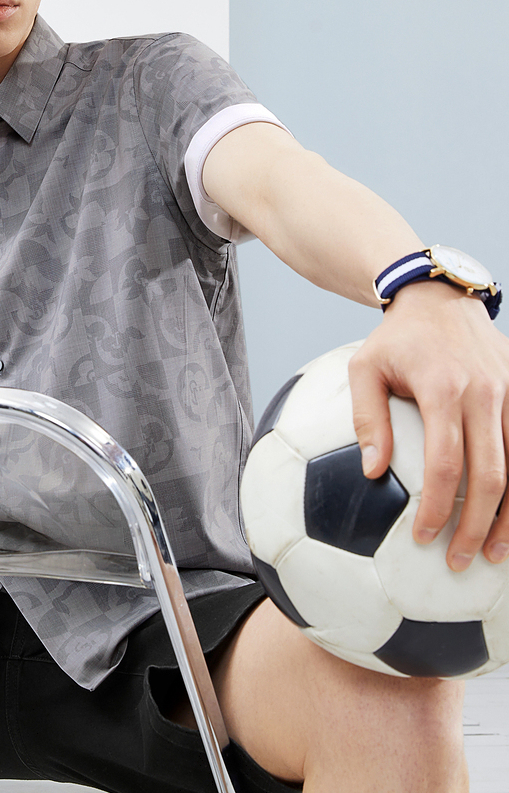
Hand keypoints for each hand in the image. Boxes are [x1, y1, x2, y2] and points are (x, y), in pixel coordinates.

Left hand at [348, 279, 508, 571]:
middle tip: (458, 561)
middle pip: (491, 475)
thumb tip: (371, 472)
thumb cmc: (395, 339)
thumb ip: (367, 419)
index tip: (425, 538)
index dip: (438, 507)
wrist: (439, 298)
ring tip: (493, 554)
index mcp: (443, 389)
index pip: (445, 463)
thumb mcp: (364, 368)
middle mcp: (484, 393)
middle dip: (478, 525)